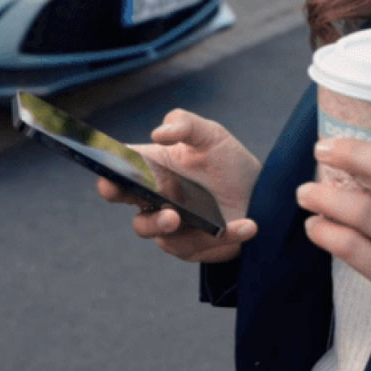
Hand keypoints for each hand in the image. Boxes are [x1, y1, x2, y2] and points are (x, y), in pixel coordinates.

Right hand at [96, 109, 259, 263]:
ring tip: (212, 224)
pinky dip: (228, 236)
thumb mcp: (210, 134)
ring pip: (166, 239)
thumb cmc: (227, 160)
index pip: (118, 177)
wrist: (261, 190)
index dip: (109, 179)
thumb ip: (184, 123)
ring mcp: (174, 228)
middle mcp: (156, 203)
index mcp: (151, 172)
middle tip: (170, 213)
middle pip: (138, 220)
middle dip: (150, 221)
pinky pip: (202, 248)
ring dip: (190, 234)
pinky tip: (249, 225)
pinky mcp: (195, 247)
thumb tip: (157, 134)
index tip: (111, 178)